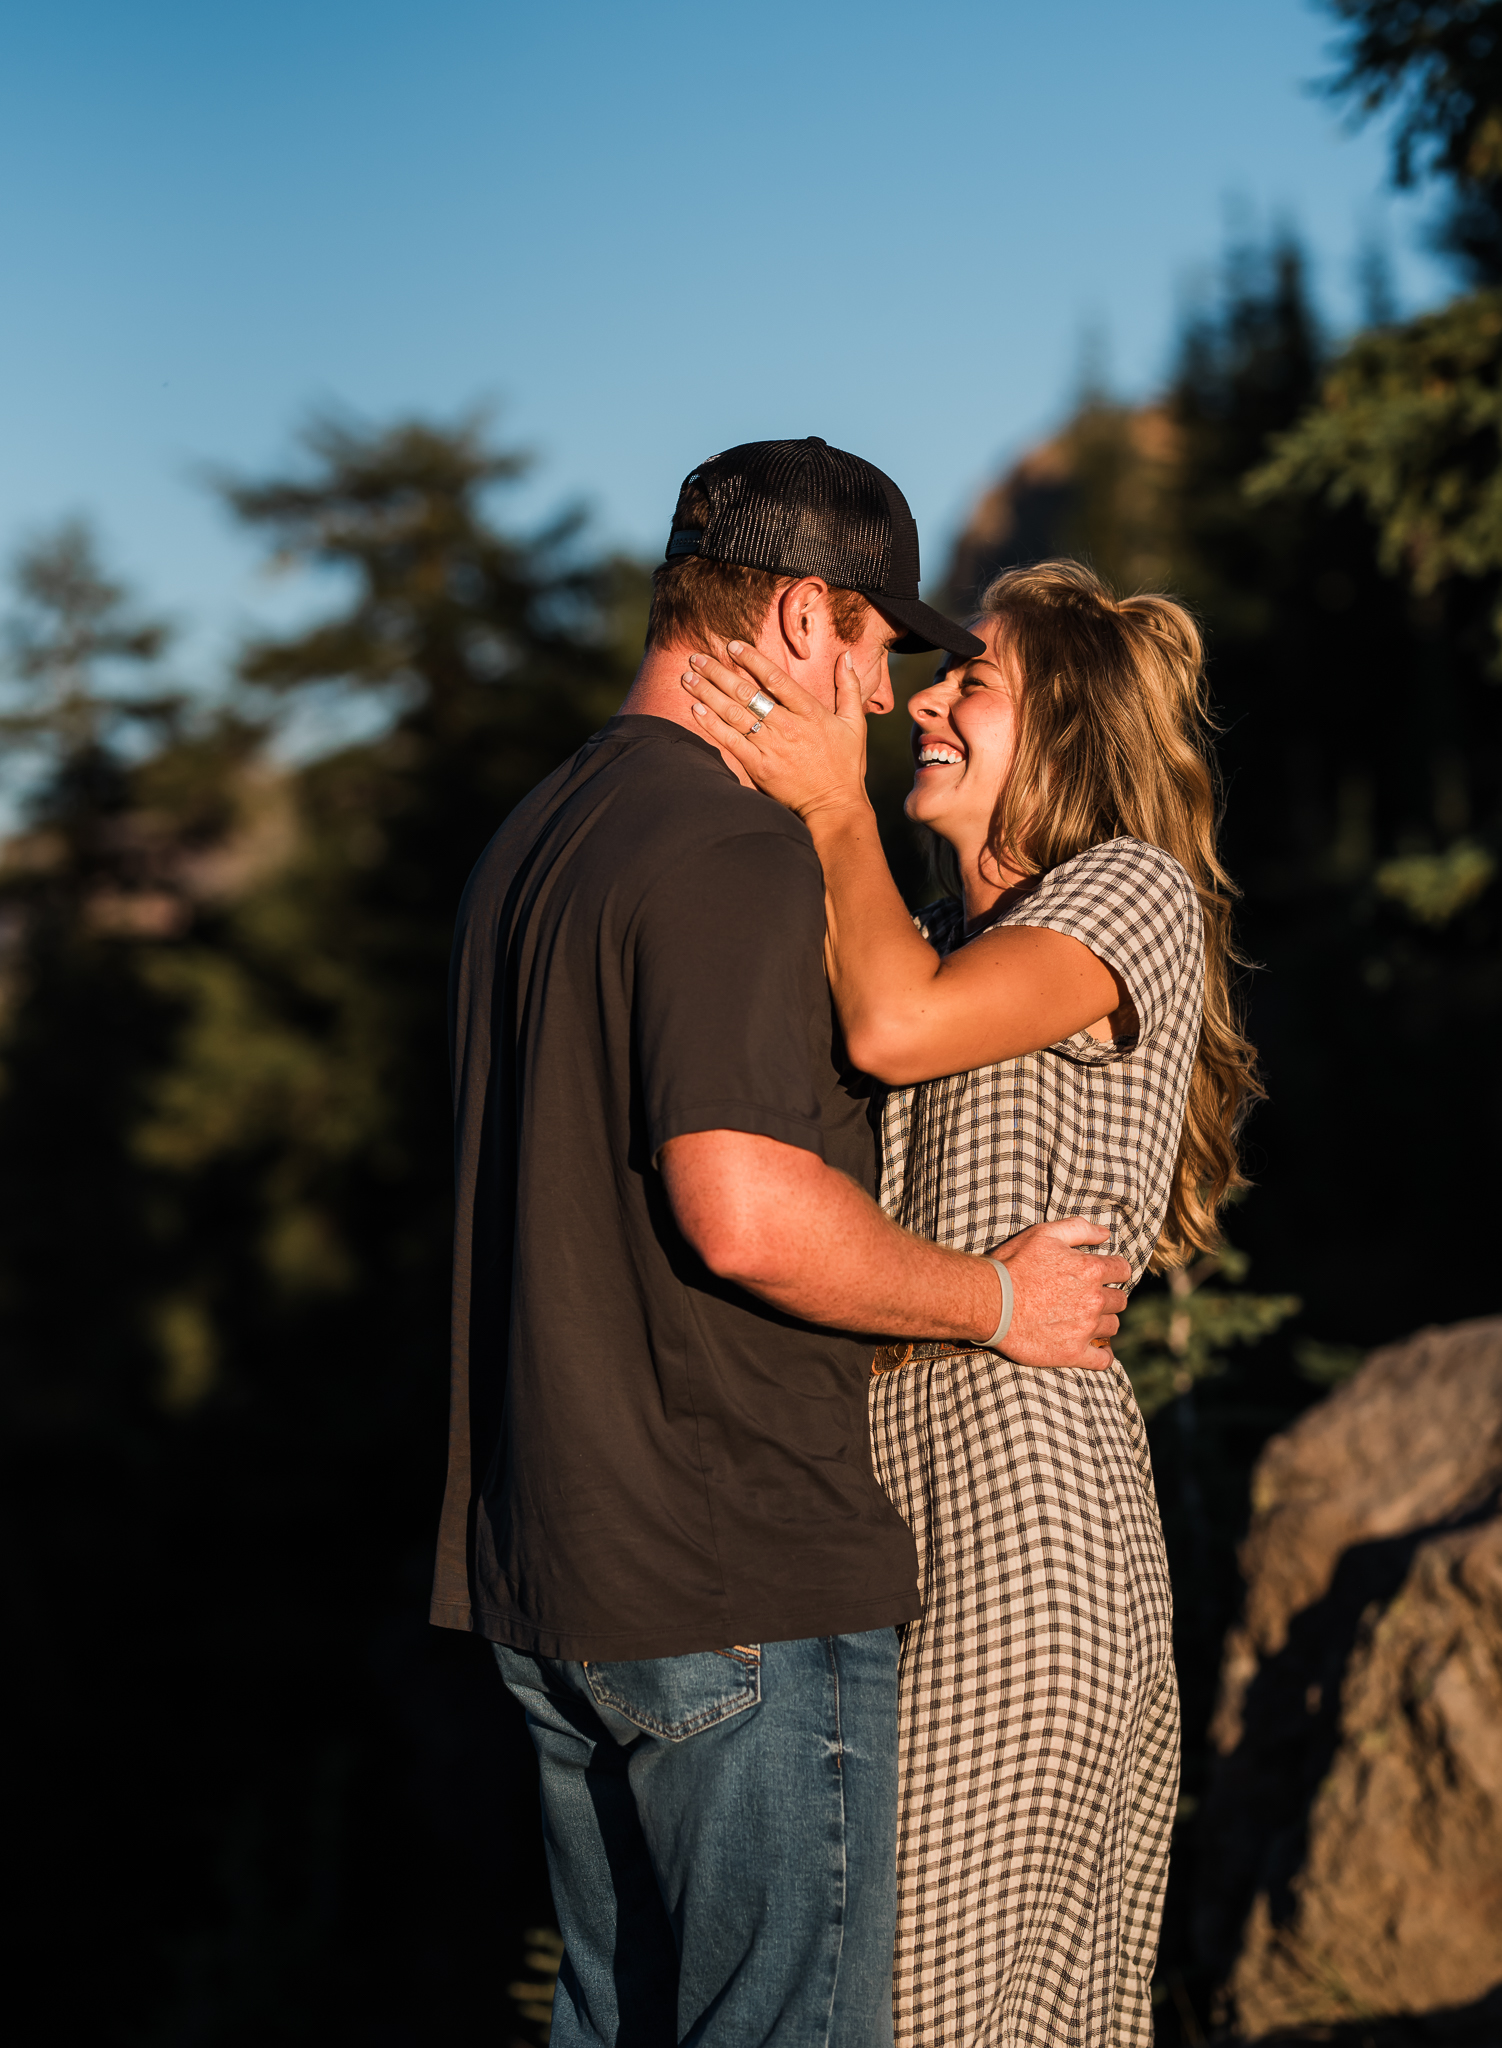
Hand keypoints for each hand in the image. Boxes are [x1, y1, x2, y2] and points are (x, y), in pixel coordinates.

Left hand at [680, 641, 869, 821]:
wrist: (834, 807)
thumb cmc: (845, 766)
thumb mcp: (855, 723)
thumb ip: (850, 687)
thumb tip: (847, 655)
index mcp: (810, 712)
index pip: (776, 678)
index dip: (751, 659)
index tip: (731, 645)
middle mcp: (787, 726)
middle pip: (746, 693)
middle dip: (718, 672)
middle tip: (697, 657)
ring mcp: (771, 747)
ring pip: (733, 713)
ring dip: (708, 693)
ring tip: (687, 677)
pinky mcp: (759, 767)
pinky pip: (731, 741)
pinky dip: (712, 724)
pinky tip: (695, 709)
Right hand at [991, 1219, 1129, 1369]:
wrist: (989, 1302)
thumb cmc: (1013, 1265)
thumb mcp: (1043, 1235)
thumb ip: (1079, 1229)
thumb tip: (1105, 1233)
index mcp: (1090, 1270)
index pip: (1122, 1270)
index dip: (1114, 1270)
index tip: (1104, 1274)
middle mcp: (1094, 1300)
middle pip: (1119, 1300)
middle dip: (1108, 1297)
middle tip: (1089, 1297)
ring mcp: (1085, 1328)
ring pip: (1112, 1327)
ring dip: (1103, 1322)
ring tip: (1085, 1319)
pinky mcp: (1072, 1353)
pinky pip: (1102, 1360)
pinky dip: (1103, 1355)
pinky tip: (1097, 1349)